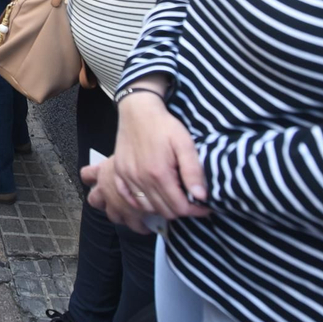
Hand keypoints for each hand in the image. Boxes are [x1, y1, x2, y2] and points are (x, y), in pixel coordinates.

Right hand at [84, 87, 209, 230]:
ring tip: (173, 197)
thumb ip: (193, 171)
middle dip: (181, 209)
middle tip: (190, 200)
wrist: (137, 110)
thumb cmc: (164, 125)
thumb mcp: (184, 143)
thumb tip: (201, 197)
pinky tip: (152, 196)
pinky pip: (129, 198)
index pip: (179, 207)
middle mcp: (140, 179)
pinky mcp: (118, 172)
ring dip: (162, 207)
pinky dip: (141, 203)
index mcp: (159, 173)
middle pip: (164, 210)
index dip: (195, 210)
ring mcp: (127, 177)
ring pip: (147, 207)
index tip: (204, 207)